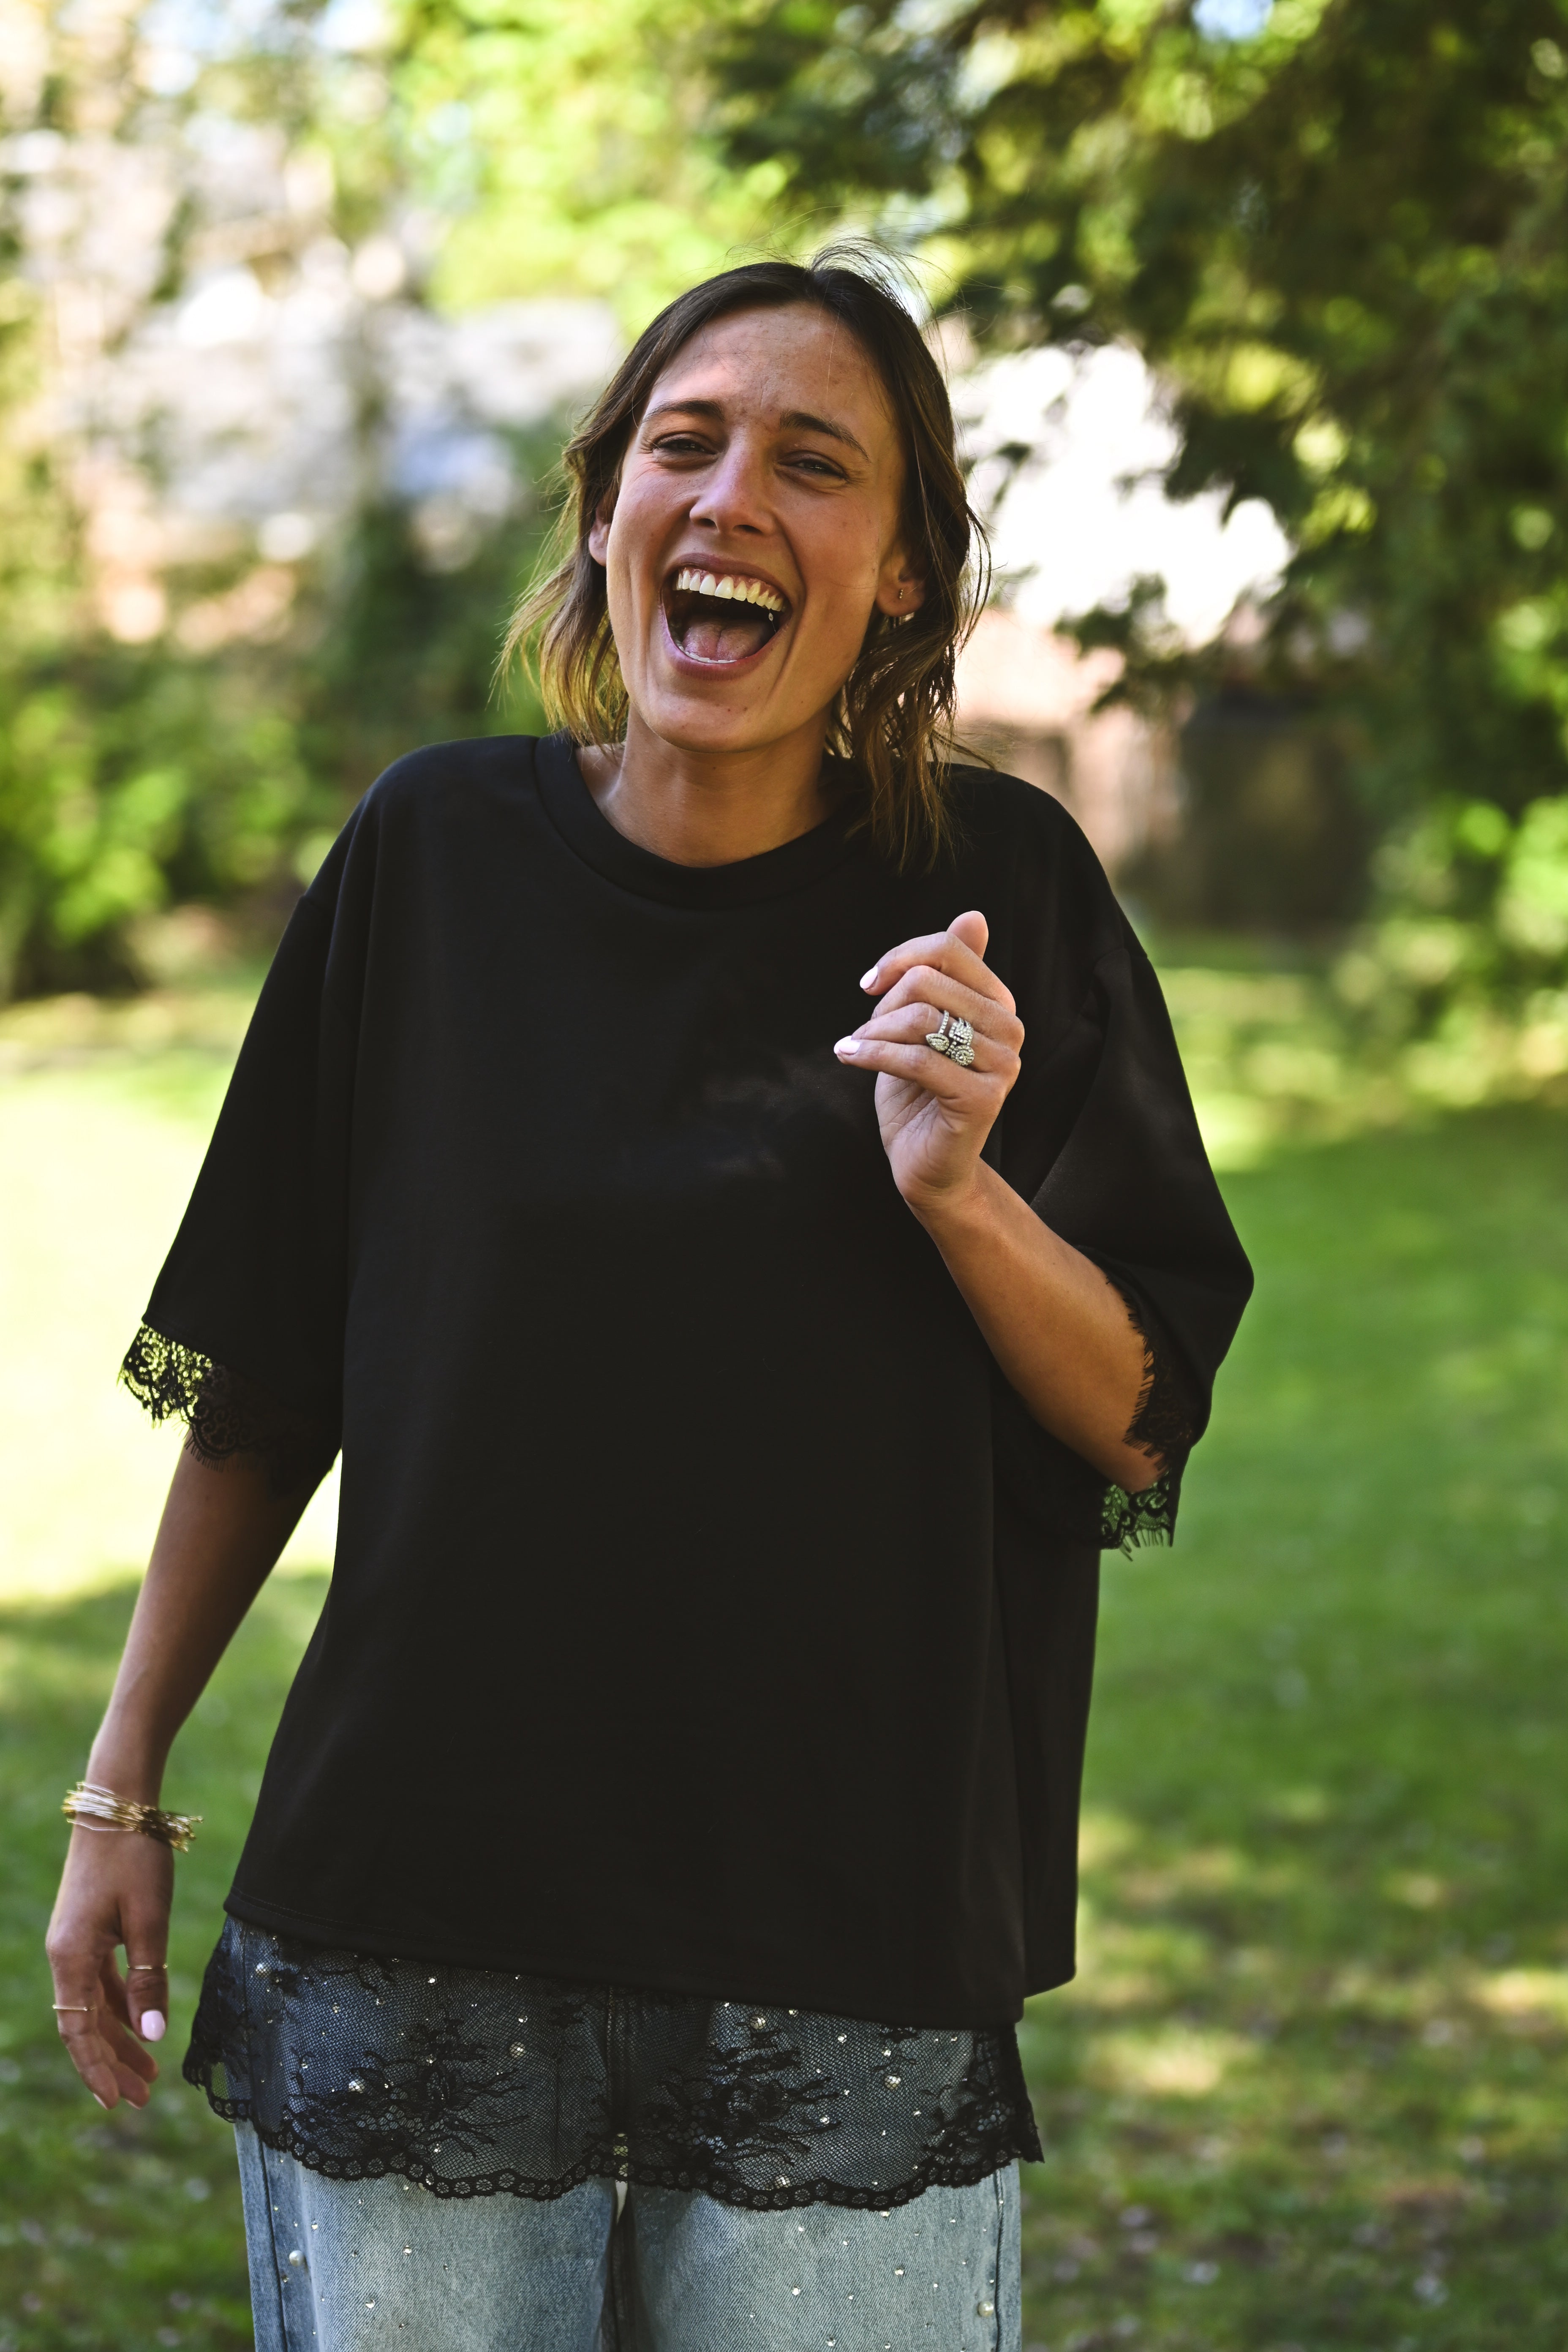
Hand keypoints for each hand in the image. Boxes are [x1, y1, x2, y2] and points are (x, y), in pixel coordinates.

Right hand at [45, 1826, 171, 2109]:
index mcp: (70, 1957)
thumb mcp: (149, 1919)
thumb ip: (149, 1978)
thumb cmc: (134, 1858)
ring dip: (120, 2039)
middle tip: (144, 2099)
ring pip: (95, 2007)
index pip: (79, 2030)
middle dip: (113, 2064)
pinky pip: (102, 1984)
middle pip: (86, 2026)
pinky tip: (143, 2027)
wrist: (117, 1806)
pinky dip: (122, 2007)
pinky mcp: (90, 1932)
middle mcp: (65, 1955)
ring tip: (150, 2074)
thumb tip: (153, 2036)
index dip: (97, 2068)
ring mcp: (75, 1944)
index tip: (117, 2102)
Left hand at [834, 911, 1022, 1217]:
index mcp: (999, 1004)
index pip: (949, 948)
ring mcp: (1002, 1065)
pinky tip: (849, 1057)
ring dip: (873, 1032)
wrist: (925, 1164)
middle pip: (928, 981)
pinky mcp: (983, 1099)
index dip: (900, 957)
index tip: (870, 984)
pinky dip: (871, 1055)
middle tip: (866, 1031)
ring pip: (920, 1019)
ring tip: (856, 1047)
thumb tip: (974, 916)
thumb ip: (945, 973)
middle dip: (883, 1004)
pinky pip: (915, 1059)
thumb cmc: (918, 1093)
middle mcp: (1010, 1030)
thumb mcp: (923, 1024)